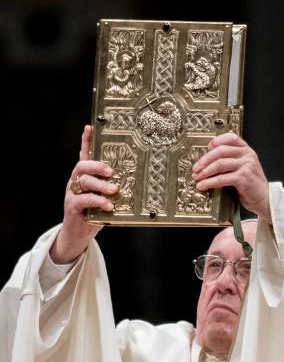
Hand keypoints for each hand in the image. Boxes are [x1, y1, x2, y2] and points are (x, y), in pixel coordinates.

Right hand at [49, 125, 118, 263]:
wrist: (78, 234)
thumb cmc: (94, 213)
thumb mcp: (104, 197)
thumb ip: (111, 187)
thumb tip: (133, 179)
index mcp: (84, 176)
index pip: (84, 155)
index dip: (86, 141)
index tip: (90, 128)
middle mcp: (76, 182)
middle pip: (82, 165)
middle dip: (97, 165)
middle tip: (111, 171)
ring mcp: (72, 193)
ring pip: (83, 181)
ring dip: (100, 184)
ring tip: (113, 189)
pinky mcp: (72, 206)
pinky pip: (83, 200)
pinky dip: (97, 201)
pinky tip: (108, 205)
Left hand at [191, 133, 270, 223]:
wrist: (264, 198)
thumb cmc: (250, 184)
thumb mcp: (242, 167)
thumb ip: (230, 160)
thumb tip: (207, 160)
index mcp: (246, 149)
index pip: (230, 138)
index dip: (216, 141)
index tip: (206, 148)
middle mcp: (247, 155)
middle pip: (220, 151)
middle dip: (204, 160)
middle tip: (195, 168)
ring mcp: (246, 166)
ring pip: (219, 164)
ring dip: (205, 172)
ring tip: (197, 178)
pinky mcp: (243, 178)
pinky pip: (222, 178)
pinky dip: (210, 182)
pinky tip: (203, 186)